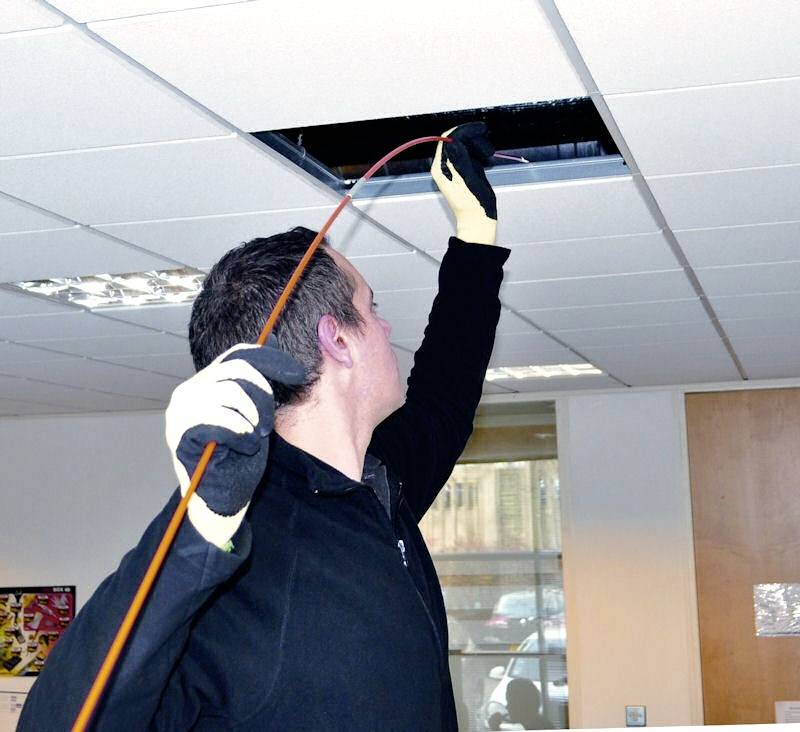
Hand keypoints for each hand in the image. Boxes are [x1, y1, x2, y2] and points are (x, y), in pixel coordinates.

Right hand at [165, 340, 304, 544]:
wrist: (219, 498)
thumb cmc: (236, 456)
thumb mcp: (254, 411)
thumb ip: (258, 380)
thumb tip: (275, 340)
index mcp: (204, 383)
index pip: (238, 354)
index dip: (270, 360)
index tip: (298, 375)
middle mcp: (187, 392)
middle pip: (237, 370)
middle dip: (264, 395)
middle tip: (267, 423)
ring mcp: (180, 413)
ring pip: (231, 392)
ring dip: (253, 416)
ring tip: (254, 436)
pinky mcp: (181, 435)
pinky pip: (221, 420)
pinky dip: (241, 433)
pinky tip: (246, 446)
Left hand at [431, 121, 496, 244]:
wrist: (477, 221)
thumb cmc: (473, 205)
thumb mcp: (467, 179)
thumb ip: (460, 158)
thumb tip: (454, 140)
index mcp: (441, 167)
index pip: (449, 138)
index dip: (465, 130)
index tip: (481, 129)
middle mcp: (444, 166)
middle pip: (456, 140)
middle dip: (473, 138)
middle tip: (487, 148)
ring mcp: (453, 169)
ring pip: (464, 146)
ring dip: (477, 146)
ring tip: (488, 156)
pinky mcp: (463, 172)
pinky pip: (469, 155)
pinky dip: (478, 154)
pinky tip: (486, 160)